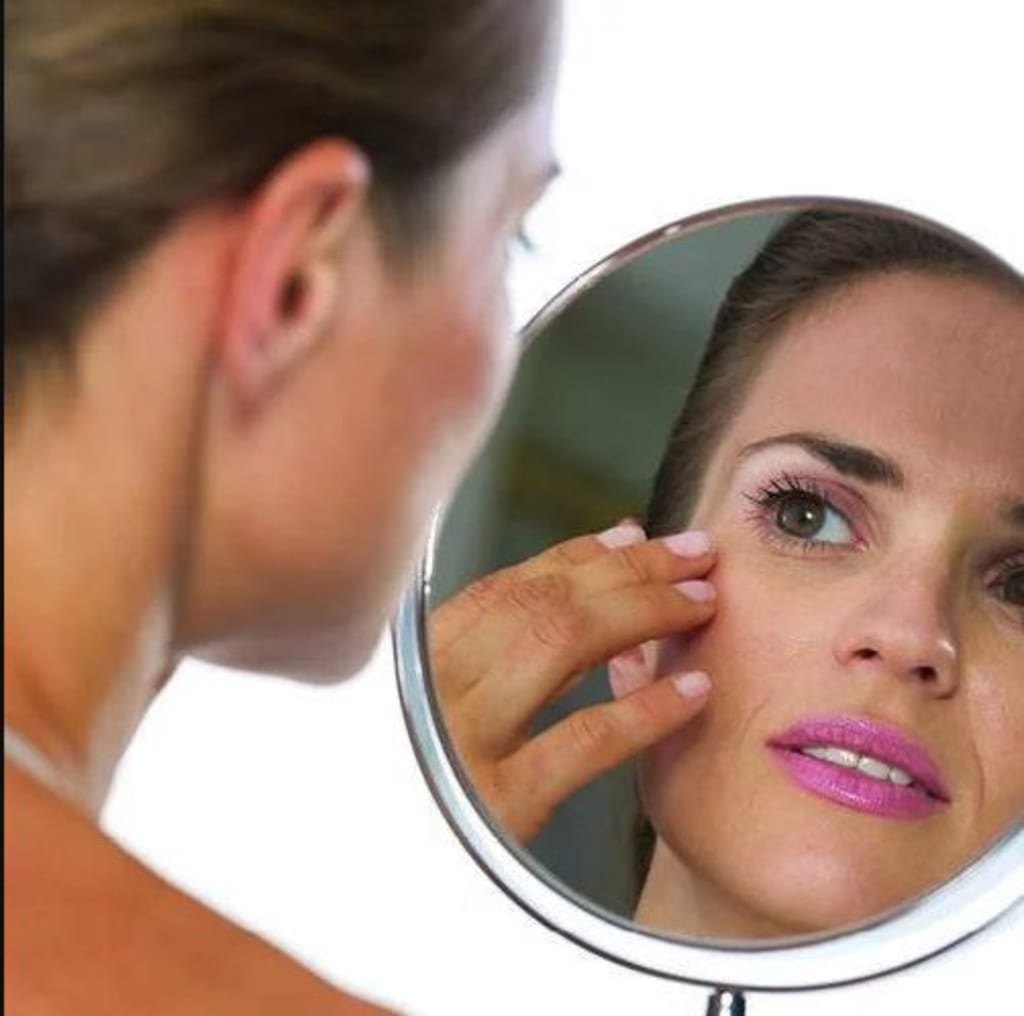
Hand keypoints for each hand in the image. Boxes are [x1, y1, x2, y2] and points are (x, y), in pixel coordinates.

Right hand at [428, 521, 716, 842]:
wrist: (369, 885)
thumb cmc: (420, 790)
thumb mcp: (440, 713)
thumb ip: (504, 654)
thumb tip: (586, 580)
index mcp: (418, 663)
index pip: (506, 587)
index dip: (578, 555)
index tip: (635, 537)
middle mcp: (435, 688)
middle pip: (545, 601)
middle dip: (629, 568)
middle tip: (694, 553)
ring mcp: (463, 741)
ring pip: (561, 643)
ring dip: (643, 611)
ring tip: (701, 602)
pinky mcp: (499, 803)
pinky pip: (584, 741)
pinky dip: (645, 708)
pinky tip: (692, 690)